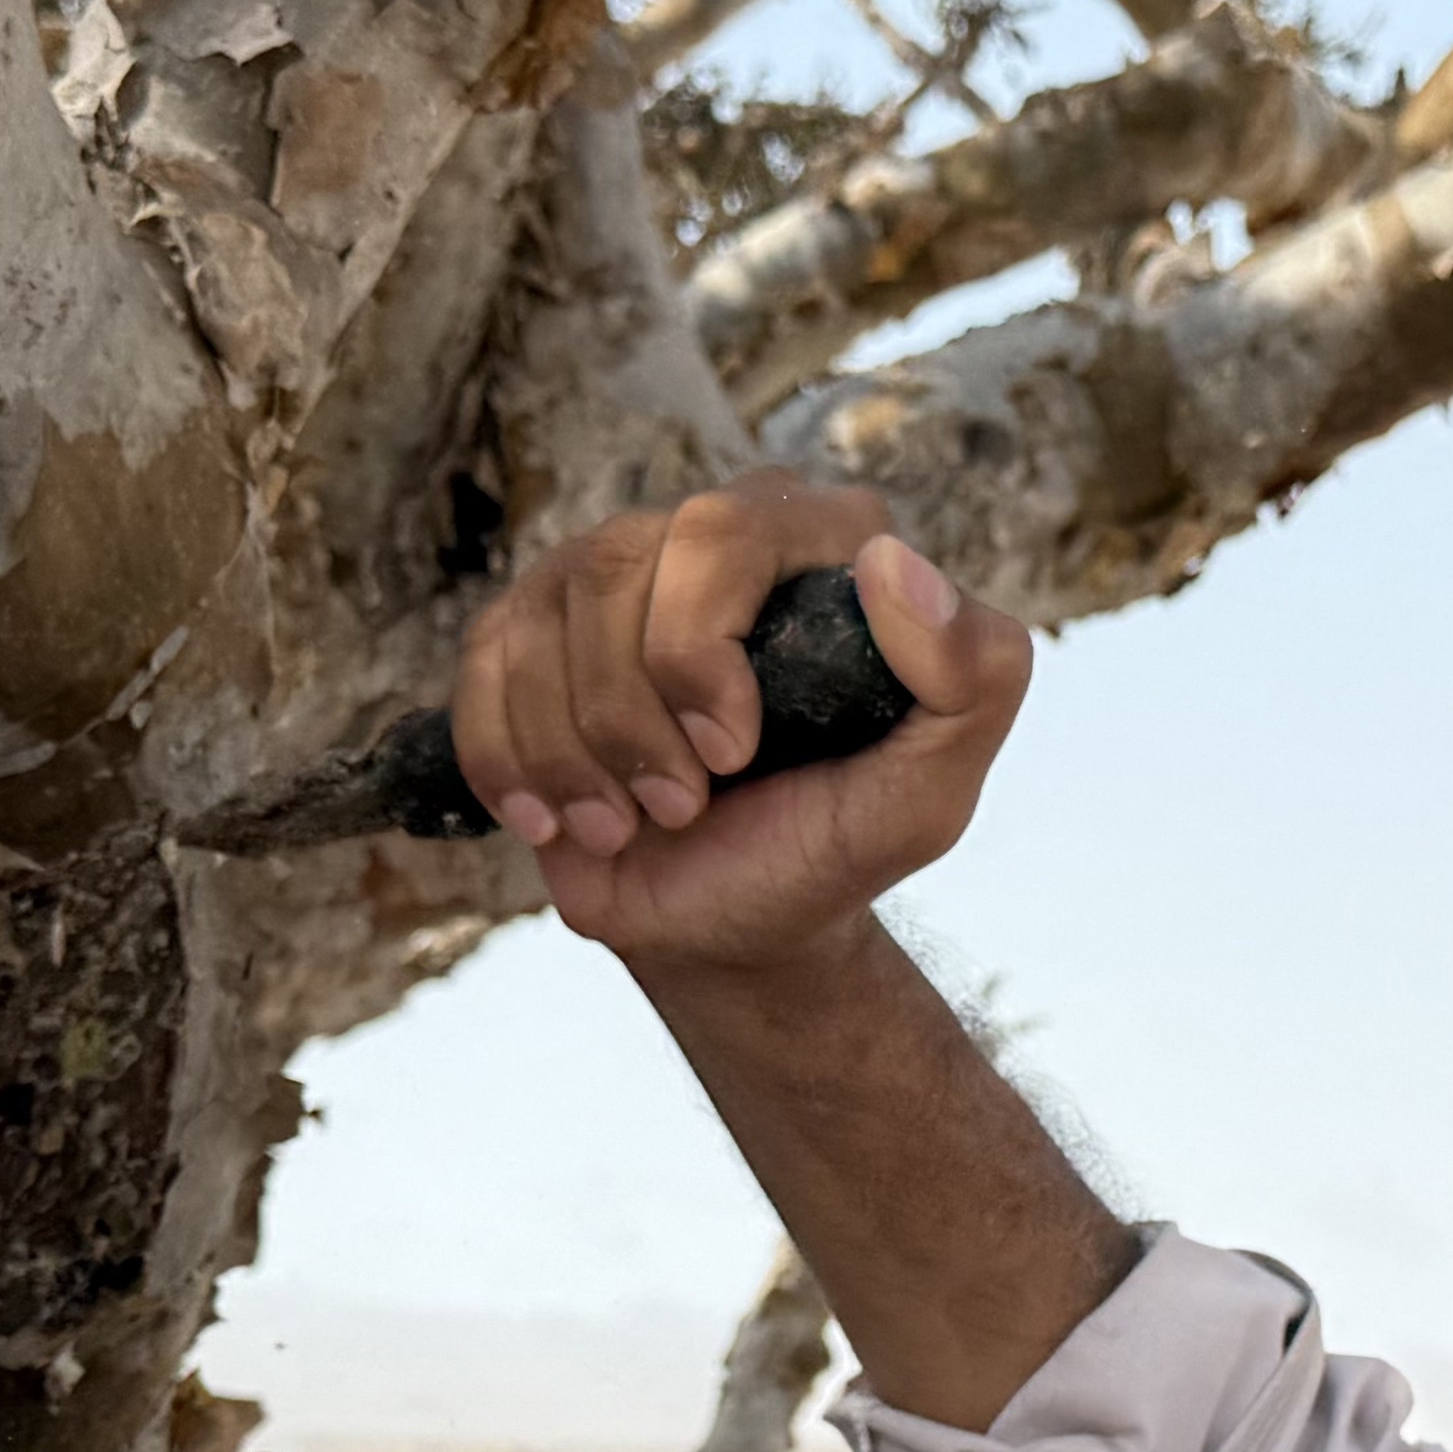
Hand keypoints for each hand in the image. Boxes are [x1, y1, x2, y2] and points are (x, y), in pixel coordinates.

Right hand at [446, 470, 1035, 973]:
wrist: (735, 922)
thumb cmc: (835, 842)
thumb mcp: (932, 788)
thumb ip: (974, 677)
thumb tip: (892, 563)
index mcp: (814, 539)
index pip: (725, 529)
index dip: (698, 649)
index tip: (731, 755)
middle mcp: (704, 534)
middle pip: (613, 567)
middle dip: (633, 714)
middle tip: (683, 806)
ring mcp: (605, 578)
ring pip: (539, 624)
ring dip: (580, 757)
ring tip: (636, 823)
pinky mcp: (525, 635)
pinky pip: (479, 670)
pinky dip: (515, 767)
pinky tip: (564, 821)